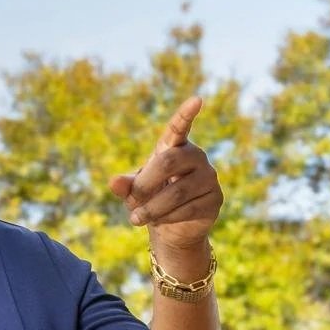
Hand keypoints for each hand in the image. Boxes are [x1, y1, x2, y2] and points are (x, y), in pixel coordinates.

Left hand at [108, 96, 222, 251]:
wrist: (171, 229)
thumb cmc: (150, 200)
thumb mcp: (134, 192)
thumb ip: (125, 185)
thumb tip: (113, 182)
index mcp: (174, 147)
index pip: (179, 127)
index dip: (185, 114)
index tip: (196, 100)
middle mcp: (196, 157)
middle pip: (168, 162)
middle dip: (144, 185)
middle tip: (131, 204)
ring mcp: (209, 177)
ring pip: (178, 191)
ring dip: (152, 208)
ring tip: (136, 219)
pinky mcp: (216, 199)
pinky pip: (189, 208)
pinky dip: (168, 218)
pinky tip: (161, 222)